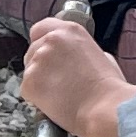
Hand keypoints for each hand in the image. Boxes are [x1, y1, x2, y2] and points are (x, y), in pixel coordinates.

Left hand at [18, 17, 128, 136]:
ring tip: (59, 94)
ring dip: (38, 81)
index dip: (42, 42)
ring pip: (28, 70)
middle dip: (41, 65)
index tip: (47, 55)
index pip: (41, 28)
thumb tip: (75, 57)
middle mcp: (51, 40)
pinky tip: (53, 103)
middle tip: (56, 80)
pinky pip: (26, 89)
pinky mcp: (30, 81)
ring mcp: (38, 60)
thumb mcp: (102, 56)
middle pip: (32, 50)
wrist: (105, 108)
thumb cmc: (109, 87)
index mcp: (69, 31)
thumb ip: (81, 51)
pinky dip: (36, 97)